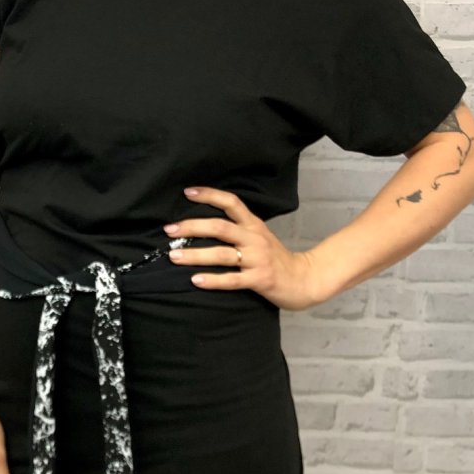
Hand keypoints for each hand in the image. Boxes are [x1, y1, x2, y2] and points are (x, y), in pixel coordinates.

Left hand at [163, 186, 320, 311]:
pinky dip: (213, 280)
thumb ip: (238, 229)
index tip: (187, 192)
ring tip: (174, 255)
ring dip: (195, 255)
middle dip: (192, 227)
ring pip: (222, 254)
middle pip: (220, 228)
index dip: (209, 195)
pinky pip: (232, 280)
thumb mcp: (259, 236)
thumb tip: (202, 225)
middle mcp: (254, 238)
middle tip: (169, 229)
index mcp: (253, 225)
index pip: (231, 202)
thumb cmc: (275, 258)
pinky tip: (195, 280)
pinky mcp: (259, 280)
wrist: (304, 279)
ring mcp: (257, 259)